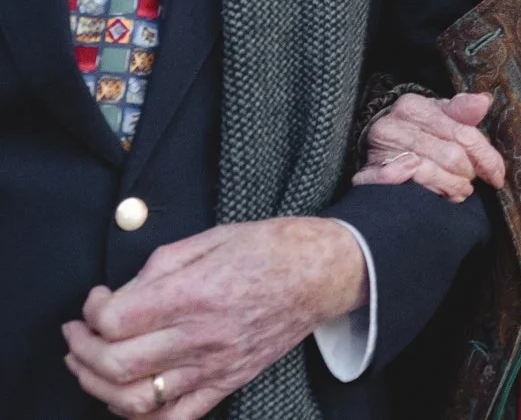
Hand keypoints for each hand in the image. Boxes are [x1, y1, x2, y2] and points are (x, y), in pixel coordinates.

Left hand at [62, 217, 366, 419]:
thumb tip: (121, 294)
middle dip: (82, 351)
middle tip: (78, 334)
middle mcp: (202, 335)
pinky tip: (126, 398)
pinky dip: (139, 417)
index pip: (116, 320)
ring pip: (134, 399)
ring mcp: (215, 365)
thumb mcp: (213, 236)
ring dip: (97, 387)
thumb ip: (161, 266)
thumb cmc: (273, 247)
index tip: (97, 299)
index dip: (92, 311)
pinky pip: (175, 418)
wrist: (326, 272)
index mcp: (197, 292)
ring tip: (90, 366)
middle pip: (115, 364)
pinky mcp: (227, 382)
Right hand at [353, 91, 503, 200]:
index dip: (486, 157)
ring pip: (429, 172)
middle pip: (449, 155)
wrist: (379, 144)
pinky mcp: (367, 174)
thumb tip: (483, 101)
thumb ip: (463, 110)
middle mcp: (393, 125)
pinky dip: (422, 189)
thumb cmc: (418, 129)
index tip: (497, 176)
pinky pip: (400, 186)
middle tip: (470, 182)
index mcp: (414, 106)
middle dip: (467, 173)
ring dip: (450, 186)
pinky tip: (436, 194)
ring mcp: (377, 150)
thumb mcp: (439, 115)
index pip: (462, 133)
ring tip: (459, 191)